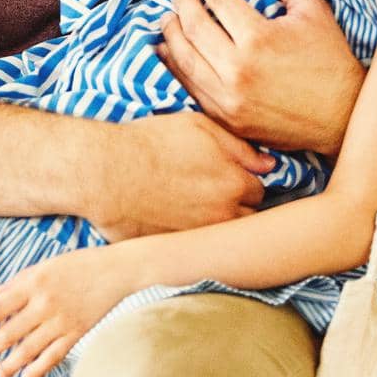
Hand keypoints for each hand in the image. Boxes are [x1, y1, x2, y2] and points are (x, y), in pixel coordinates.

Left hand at [0, 247, 130, 376]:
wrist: (114, 271)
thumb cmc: (78, 264)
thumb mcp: (45, 264)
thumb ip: (20, 280)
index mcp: (34, 282)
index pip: (1, 306)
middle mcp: (44, 303)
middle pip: (11, 331)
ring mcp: (61, 321)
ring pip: (30, 349)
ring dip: (11, 364)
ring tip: (1, 371)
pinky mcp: (76, 333)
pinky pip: (53, 356)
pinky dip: (39, 369)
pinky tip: (27, 376)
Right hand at [90, 112, 271, 241]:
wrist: (106, 172)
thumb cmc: (149, 142)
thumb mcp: (198, 126)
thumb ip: (240, 147)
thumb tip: (270, 165)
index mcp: (234, 183)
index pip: (259, 190)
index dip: (244, 180)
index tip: (228, 176)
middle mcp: (224, 215)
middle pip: (248, 218)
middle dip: (237, 206)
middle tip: (212, 192)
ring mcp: (202, 237)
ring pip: (226, 237)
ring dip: (218, 224)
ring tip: (196, 208)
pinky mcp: (179, 251)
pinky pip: (200, 249)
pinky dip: (196, 238)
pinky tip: (178, 220)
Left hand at [157, 0, 364, 154]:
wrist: (343, 117)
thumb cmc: (330, 58)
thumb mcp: (313, 8)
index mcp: (259, 38)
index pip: (218, 0)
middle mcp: (237, 69)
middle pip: (193, 26)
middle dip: (181, 1)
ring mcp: (228, 98)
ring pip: (183, 57)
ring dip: (171, 32)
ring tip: (168, 15)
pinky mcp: (225, 118)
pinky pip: (189, 86)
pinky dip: (173, 65)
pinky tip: (168, 49)